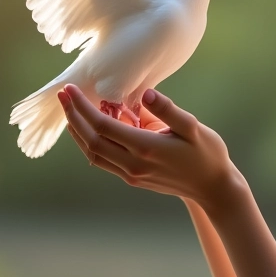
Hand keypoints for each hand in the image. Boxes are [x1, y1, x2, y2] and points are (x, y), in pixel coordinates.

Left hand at [58, 84, 239, 213]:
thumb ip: (168, 110)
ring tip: (70, 110)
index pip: (103, 126)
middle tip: (63, 94)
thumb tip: (145, 93)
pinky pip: (103, 160)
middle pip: (91, 139)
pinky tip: (89, 130)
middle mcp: (133, 164)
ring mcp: (131, 174)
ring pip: (92, 153)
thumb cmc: (207, 153)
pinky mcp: (132, 178)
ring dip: (77, 131)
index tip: (71, 89)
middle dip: (73, 116)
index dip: (83, 107)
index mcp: (146, 148)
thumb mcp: (192, 127)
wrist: (213, 187)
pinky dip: (90, 143)